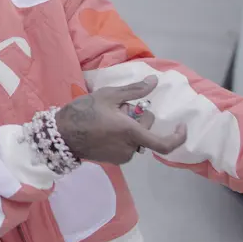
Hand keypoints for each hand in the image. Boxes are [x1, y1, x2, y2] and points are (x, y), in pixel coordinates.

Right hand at [57, 75, 187, 164]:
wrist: (60, 135)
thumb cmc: (84, 113)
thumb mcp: (108, 95)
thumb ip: (135, 90)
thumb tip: (154, 81)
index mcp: (131, 133)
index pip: (164, 144)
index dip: (178, 136)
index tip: (181, 126)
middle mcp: (130, 148)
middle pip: (146, 132)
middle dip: (138, 117)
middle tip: (120, 106)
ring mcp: (121, 156)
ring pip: (136, 138)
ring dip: (130, 126)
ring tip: (109, 116)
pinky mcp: (113, 160)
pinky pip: (126, 145)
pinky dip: (122, 135)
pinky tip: (105, 126)